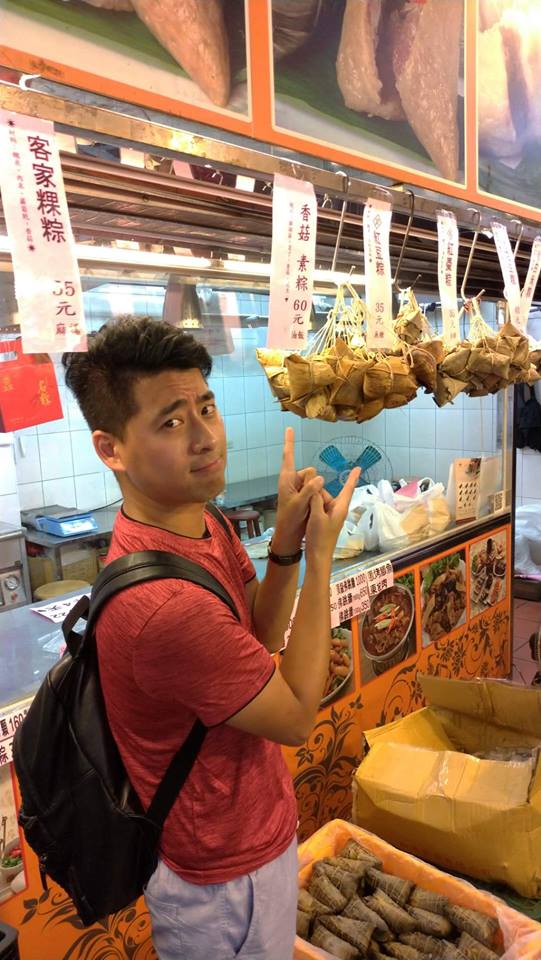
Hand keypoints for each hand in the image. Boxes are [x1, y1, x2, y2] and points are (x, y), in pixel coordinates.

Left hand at [272, 427, 325, 553]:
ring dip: (316, 491)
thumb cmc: (290, 518)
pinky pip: (317, 488)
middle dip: (313, 482)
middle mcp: (292, 480)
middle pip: (310, 471)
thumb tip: (320, 478)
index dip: (289, 442)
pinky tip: (312, 507)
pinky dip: (317, 495)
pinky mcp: (304, 494)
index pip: (288, 456)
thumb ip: (309, 490)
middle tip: (305, 501)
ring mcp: (299, 487)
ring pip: (316, 480)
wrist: (289, 534)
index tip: (289, 427)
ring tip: (307, 506)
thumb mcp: (300, 504)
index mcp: (287, 479)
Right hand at [304, 467, 360, 563]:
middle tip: (304, 496)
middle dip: (315, 492)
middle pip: (326, 493)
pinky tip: (302, 511)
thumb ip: (316, 498)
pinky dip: (310, 507)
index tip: (358, 467)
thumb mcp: (317, 516)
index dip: (352, 477)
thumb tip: (316, 482)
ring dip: (311, 500)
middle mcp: (337, 510)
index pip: (348, 489)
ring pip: (319, 500)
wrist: (318, 557)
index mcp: (340, 507)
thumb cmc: (320, 538)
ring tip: (302, 507)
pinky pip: (316, 508)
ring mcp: (330, 516)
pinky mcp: (323, 521)